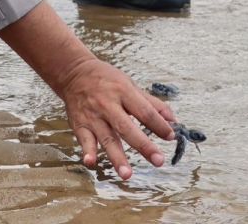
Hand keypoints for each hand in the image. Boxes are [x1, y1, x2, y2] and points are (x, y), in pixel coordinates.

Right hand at [55, 56, 175, 178]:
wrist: (74, 73)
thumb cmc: (106, 79)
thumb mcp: (130, 84)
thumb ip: (151, 103)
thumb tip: (173, 119)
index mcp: (123, 92)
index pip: (144, 111)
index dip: (159, 125)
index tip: (171, 136)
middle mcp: (108, 105)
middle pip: (127, 128)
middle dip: (143, 146)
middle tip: (158, 160)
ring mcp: (93, 116)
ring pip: (107, 139)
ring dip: (117, 157)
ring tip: (127, 174)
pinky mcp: (80, 125)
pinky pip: (84, 140)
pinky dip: (88, 152)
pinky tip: (91, 162)